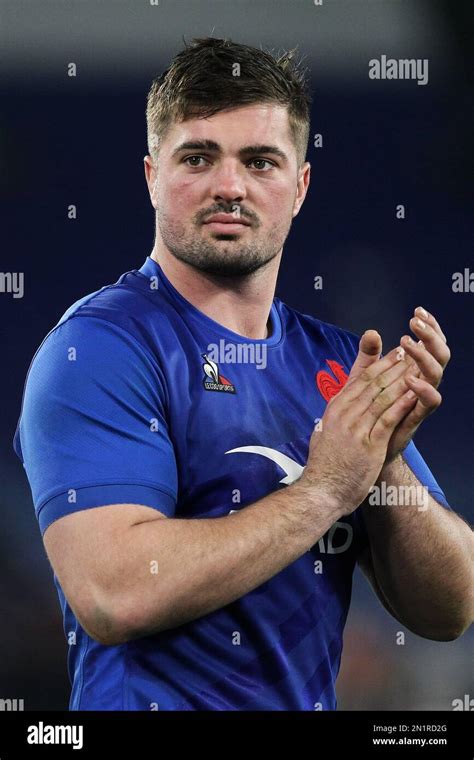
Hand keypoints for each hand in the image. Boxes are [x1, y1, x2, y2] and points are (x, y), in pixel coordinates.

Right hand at [302, 343, 418, 515]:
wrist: (322, 490)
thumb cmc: (324, 465)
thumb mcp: (325, 430)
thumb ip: (336, 415)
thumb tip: (341, 404)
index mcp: (335, 408)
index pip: (360, 379)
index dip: (380, 363)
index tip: (395, 353)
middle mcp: (344, 414)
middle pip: (373, 383)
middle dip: (394, 366)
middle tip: (410, 353)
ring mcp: (356, 428)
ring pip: (382, 397)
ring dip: (401, 380)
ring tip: (416, 368)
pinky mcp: (368, 445)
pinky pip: (387, 419)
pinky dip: (401, 405)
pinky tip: (413, 394)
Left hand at [347, 308, 449, 463]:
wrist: (363, 446)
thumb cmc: (368, 411)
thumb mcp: (364, 379)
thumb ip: (369, 357)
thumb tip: (371, 332)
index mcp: (414, 369)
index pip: (430, 343)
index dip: (430, 327)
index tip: (418, 311)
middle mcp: (423, 382)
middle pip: (440, 354)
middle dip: (431, 335)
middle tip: (415, 321)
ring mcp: (421, 399)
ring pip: (438, 373)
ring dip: (424, 355)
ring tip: (406, 343)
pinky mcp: (416, 417)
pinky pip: (431, 402)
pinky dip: (422, 388)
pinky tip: (410, 377)